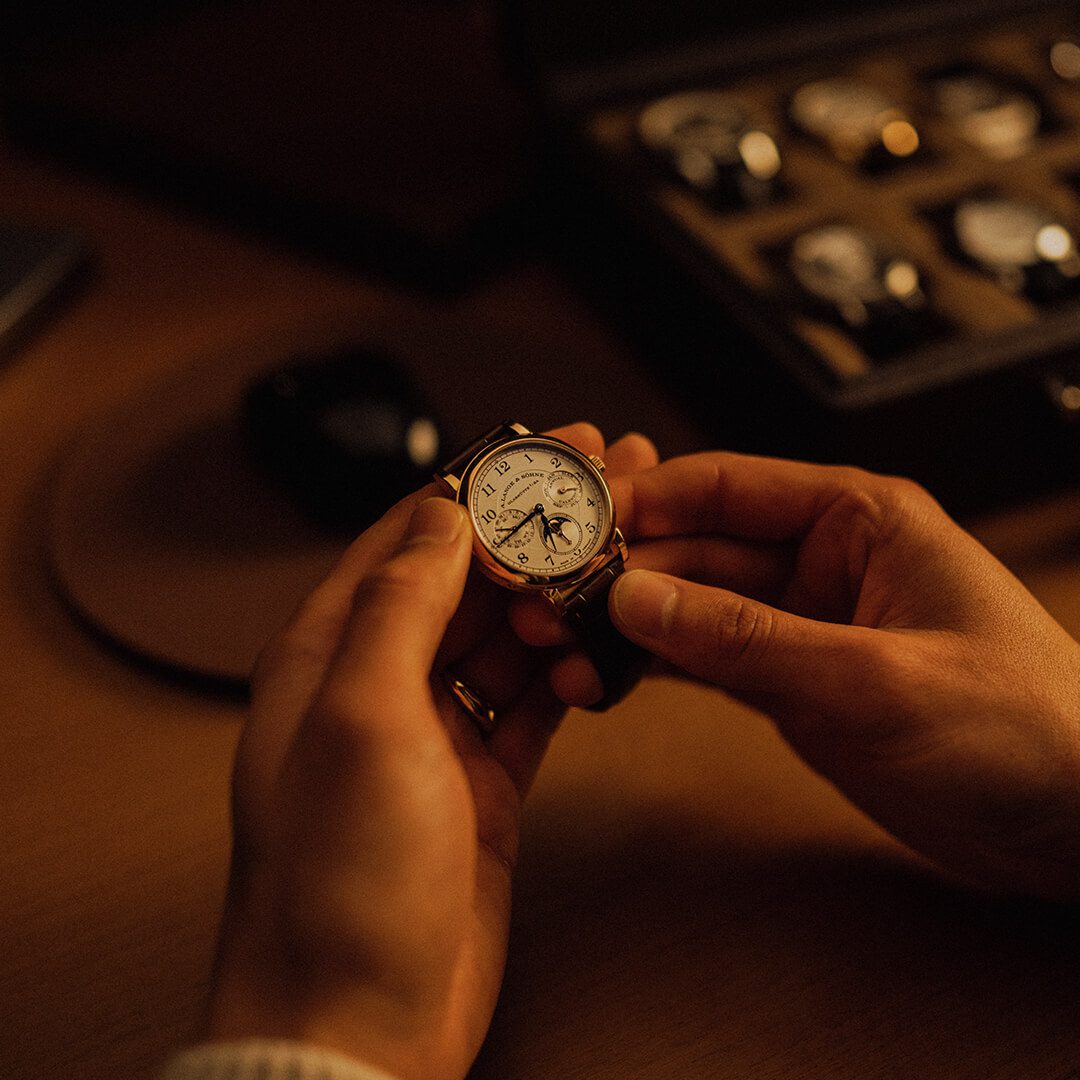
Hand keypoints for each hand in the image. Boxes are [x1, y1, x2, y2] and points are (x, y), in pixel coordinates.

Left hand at [207, 424, 656, 1079]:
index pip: (410, 539)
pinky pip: (530, 701)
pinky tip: (599, 649)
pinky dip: (566, 672)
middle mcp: (377, 685)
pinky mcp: (480, 782)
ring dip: (556, 600)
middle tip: (605, 493)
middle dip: (533, 533)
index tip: (547, 452)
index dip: (481, 488)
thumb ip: (400, 605)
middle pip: (466, 580)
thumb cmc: (333, 885)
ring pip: (504, 637)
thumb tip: (443, 516)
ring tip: (614, 563)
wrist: (359, 1022)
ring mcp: (432, 734)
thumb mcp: (360, 717)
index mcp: (327, 654)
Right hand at [604, 452, 1079, 899]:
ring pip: (692, 607)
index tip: (574, 519)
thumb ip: (747, 638)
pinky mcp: (792, 682)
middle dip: (622, 571)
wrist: (1074, 825)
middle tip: (549, 597)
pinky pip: (708, 660)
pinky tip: (605, 677)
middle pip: (696, 548)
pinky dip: (658, 668)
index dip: (645, 499)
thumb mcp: (874, 677)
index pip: (727, 486)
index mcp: (856, 519)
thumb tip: (636, 598)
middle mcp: (821, 561)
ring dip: (628, 623)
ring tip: (560, 643)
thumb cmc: (1020, 728)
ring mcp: (801, 625)